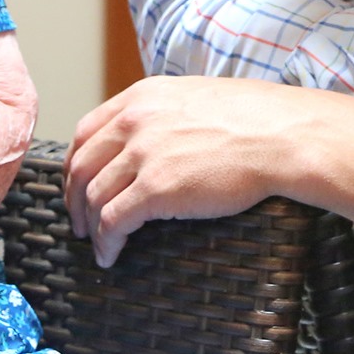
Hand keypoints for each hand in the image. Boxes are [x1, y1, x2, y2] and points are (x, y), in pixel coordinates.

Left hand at [65, 76, 308, 267]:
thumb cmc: (252, 119)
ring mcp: (143, 154)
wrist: (279, 136)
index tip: (77, 184)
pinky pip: (114, 221)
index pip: (87, 131)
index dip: (76, 163)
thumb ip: (164, 113)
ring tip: (95, 243)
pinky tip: (109, 255)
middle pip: (82, 164)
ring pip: (94, 195)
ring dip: (89, 225)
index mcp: (141, 97)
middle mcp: (134, 121)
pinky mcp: (156, 189)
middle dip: (74, 198)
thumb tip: (155, 136)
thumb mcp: (194, 98)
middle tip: (78, 221)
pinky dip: (106, 242)